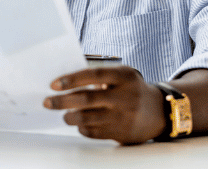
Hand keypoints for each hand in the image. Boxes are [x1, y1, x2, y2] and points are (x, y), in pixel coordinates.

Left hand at [44, 65, 166, 143]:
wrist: (159, 112)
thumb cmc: (132, 89)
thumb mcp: (122, 75)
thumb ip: (99, 76)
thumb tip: (66, 82)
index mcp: (124, 77)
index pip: (93, 75)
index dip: (72, 79)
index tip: (54, 84)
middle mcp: (125, 97)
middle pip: (87, 99)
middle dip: (63, 101)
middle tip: (48, 102)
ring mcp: (124, 117)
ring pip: (88, 118)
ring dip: (70, 117)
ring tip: (64, 115)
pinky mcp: (122, 133)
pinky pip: (94, 132)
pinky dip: (82, 128)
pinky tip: (80, 123)